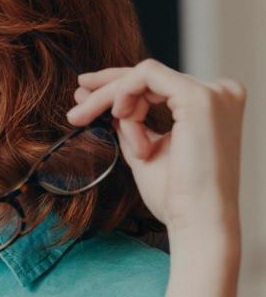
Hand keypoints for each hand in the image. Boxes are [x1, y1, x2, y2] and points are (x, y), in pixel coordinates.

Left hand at [66, 58, 245, 244]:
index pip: (160, 84)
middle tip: (75, 109)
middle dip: (105, 90)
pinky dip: (124, 96)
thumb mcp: (147, 150)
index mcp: (214, 106)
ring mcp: (214, 92)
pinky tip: (120, 119)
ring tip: (113, 136)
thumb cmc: (176, 196)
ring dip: (114, 103)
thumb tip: (107, 104)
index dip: (118, 86)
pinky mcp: (199, 97)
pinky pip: (146, 76)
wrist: (197, 221)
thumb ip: (131, 125)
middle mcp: (221, 92)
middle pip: (149, 76)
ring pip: (143, 75)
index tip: (83, 96)